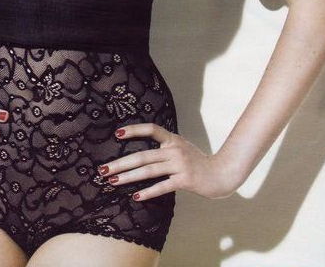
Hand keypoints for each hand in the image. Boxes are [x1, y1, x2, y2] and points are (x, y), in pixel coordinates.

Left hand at [97, 123, 242, 201]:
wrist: (222, 174)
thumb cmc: (198, 163)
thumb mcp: (181, 148)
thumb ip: (165, 148)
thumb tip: (141, 155)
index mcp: (173, 139)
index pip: (151, 129)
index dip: (134, 130)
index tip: (117, 133)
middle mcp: (174, 149)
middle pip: (142, 155)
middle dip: (120, 163)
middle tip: (102, 170)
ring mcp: (180, 164)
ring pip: (148, 170)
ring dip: (128, 177)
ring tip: (112, 181)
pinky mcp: (185, 180)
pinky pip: (162, 186)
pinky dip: (148, 191)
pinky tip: (135, 196)